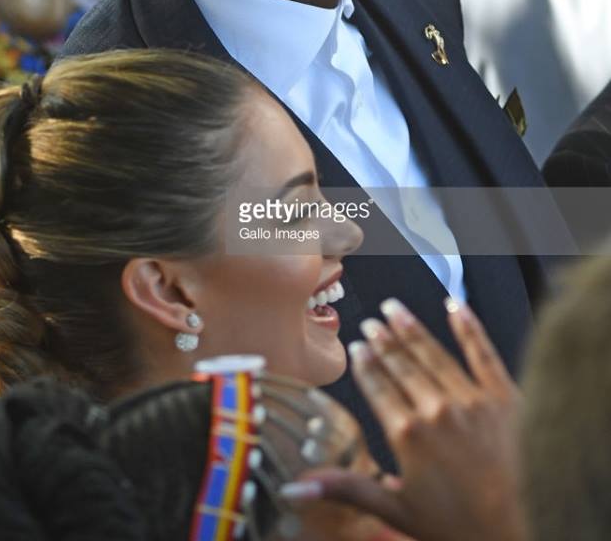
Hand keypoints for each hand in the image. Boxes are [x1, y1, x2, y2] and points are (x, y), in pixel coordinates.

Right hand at [288, 298, 526, 540]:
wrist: (526, 530)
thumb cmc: (463, 528)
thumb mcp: (397, 512)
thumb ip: (347, 489)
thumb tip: (297, 486)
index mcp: (407, 434)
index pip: (377, 387)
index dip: (365, 363)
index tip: (356, 345)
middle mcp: (436, 408)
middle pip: (401, 364)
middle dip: (383, 340)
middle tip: (371, 322)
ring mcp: (471, 398)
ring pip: (433, 353)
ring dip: (412, 328)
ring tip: (395, 309)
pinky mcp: (504, 396)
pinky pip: (482, 352)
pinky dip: (467, 327)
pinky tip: (455, 306)